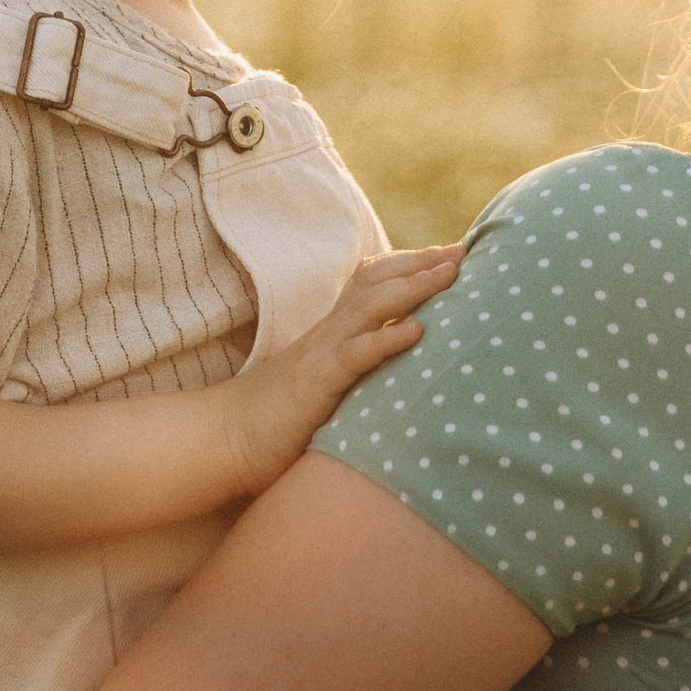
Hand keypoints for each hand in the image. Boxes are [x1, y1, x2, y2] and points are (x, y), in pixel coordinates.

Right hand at [220, 244, 462, 491]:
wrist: (227, 438)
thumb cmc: (279, 419)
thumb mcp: (325, 384)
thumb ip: (354, 369)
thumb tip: (396, 368)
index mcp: (332, 331)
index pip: (373, 282)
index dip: (410, 264)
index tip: (450, 255)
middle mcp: (329, 332)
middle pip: (377, 280)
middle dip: (422, 263)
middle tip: (463, 251)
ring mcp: (322, 353)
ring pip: (371, 306)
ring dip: (415, 287)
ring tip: (451, 275)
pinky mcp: (318, 383)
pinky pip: (355, 354)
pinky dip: (386, 339)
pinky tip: (417, 330)